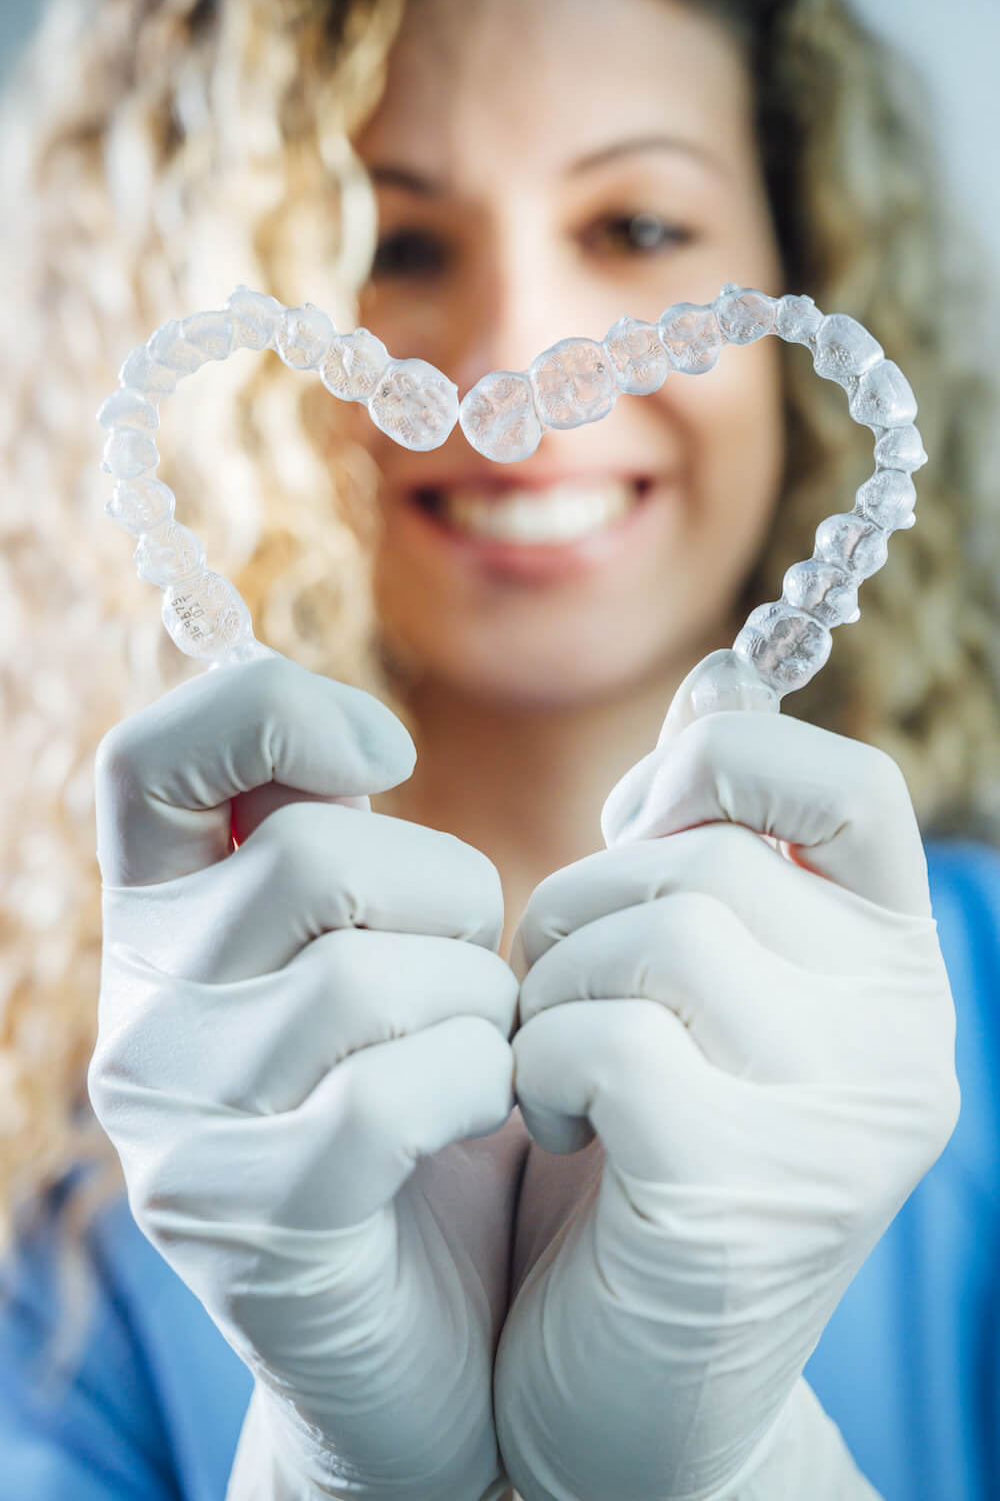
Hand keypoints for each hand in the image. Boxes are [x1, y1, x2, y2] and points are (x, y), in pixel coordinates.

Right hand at [88, 656, 522, 1500]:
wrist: (430, 1322)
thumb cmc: (422, 1095)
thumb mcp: (379, 947)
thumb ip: (353, 844)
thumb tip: (365, 736)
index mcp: (164, 914)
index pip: (151, 759)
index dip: (273, 714)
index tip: (383, 759)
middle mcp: (141, 1008)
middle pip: (306, 863)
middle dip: (450, 896)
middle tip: (477, 962)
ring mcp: (175, 1122)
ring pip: (359, 981)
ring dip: (478, 1004)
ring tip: (484, 1045)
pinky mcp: (243, 1219)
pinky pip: (388, 1096)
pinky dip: (472, 1088)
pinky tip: (479, 1114)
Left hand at [496, 708, 958, 1500]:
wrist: (621, 1392)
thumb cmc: (635, 1160)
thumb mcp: (686, 991)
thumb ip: (708, 844)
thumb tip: (719, 672)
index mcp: (895, 967)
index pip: (846, 783)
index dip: (724, 765)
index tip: (644, 830)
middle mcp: (903, 1037)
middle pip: (707, 860)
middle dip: (580, 911)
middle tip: (557, 1000)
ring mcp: (842, 1118)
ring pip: (656, 931)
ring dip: (550, 990)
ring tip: (550, 1066)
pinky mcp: (747, 1189)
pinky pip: (602, 1035)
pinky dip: (536, 1067)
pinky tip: (548, 1125)